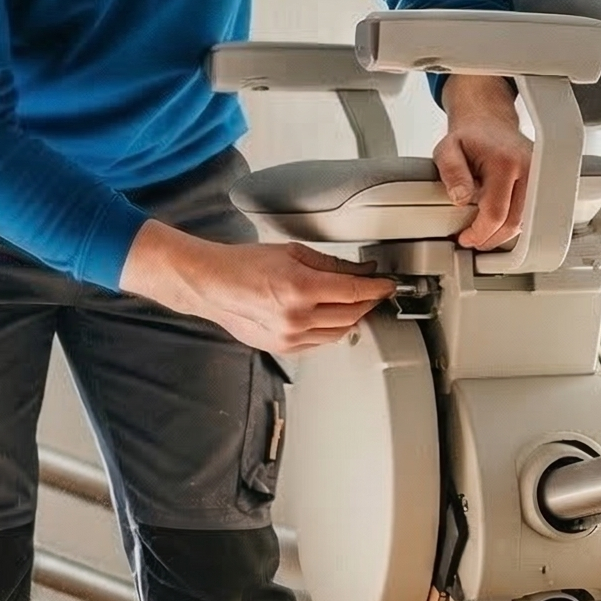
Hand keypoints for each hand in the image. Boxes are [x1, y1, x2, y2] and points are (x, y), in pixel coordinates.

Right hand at [120, 222, 393, 352]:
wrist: (213, 285)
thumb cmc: (245, 264)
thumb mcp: (293, 251)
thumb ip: (330, 264)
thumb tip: (360, 271)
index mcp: (300, 288)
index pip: (354, 292)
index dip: (377, 288)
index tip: (388, 284)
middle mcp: (296, 318)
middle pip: (351, 316)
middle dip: (369, 303)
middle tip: (376, 291)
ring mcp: (289, 337)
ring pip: (339, 333)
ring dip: (353, 318)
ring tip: (358, 303)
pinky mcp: (282, 348)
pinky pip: (320, 343)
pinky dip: (333, 330)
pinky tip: (334, 316)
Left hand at [434, 74, 532, 249]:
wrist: (490, 122)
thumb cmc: (470, 137)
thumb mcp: (448, 149)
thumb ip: (452, 172)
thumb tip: (461, 199)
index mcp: (506, 161)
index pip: (496, 212)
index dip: (479, 232)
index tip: (465, 237)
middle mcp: (529, 168)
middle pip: (514, 222)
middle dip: (491, 238)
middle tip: (473, 240)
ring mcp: (539, 175)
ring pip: (525, 221)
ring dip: (503, 233)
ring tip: (482, 231)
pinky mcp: (542, 182)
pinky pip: (530, 213)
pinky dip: (512, 223)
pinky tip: (497, 222)